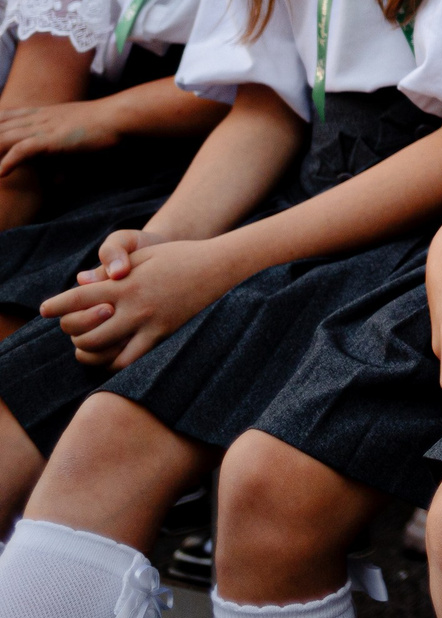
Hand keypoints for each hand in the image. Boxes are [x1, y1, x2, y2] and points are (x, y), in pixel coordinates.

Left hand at [0, 101, 120, 174]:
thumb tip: (56, 181)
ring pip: (4, 138)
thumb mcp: (75, 136)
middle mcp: (37, 118)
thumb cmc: (104, 126)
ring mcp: (43, 127)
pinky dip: (9, 161)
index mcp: (41, 113)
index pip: (4, 117)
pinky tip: (2, 173)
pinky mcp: (52, 138)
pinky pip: (23, 149)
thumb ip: (60, 154)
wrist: (120, 116)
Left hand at [41, 234, 241, 367]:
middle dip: (70, 331)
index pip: (78, 297)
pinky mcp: (164, 336)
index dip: (56, 305)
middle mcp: (134, 305)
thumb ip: (114, 269)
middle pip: (84, 330)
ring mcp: (150, 324)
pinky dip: (114, 363)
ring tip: (84, 347)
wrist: (222, 267)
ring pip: (104, 351)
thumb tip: (84, 281)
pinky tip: (112, 356)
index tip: (44, 310)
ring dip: (88, 351)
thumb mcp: (146, 254)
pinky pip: (132, 360)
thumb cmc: (182, 255)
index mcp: (126, 282)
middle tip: (70, 327)